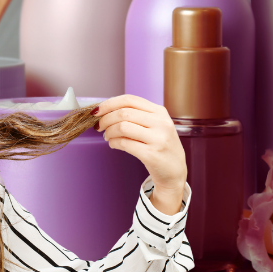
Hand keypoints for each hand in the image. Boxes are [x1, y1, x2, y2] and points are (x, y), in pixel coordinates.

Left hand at [93, 94, 186, 215]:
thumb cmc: (161, 146)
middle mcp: (161, 123)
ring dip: (109, 132)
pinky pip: (124, 144)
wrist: (175, 172)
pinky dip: (114, 143)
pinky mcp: (152, 155)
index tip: (97, 110)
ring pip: (122, 127)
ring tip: (107, 137)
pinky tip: (113, 144)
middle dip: (106, 119)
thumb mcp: (155, 125)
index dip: (109, 103)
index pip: (129, 100)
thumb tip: (105, 111)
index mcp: (160, 112)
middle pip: (124, 113)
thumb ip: (136, 116)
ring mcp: (158, 139)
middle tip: (99, 126)